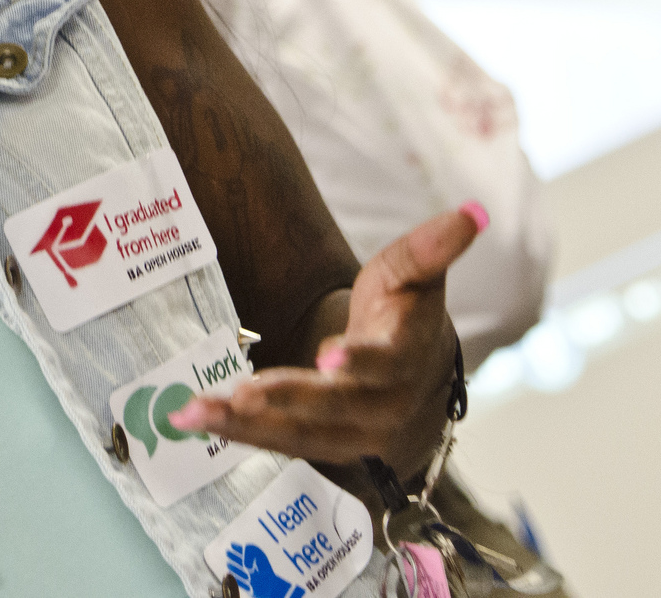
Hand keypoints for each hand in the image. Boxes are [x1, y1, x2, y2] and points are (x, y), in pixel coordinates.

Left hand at [169, 204, 483, 478]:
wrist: (411, 371)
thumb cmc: (404, 312)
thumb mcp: (413, 275)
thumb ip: (430, 249)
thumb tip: (469, 214)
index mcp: (404, 360)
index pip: (384, 364)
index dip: (359, 362)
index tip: (329, 354)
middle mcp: (379, 407)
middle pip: (332, 408)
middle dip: (286, 400)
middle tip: (242, 394)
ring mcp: (350, 434)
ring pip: (297, 435)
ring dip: (245, 426)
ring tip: (195, 413)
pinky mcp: (320, 446)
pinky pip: (277, 444)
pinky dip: (236, 434)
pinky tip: (191, 420)